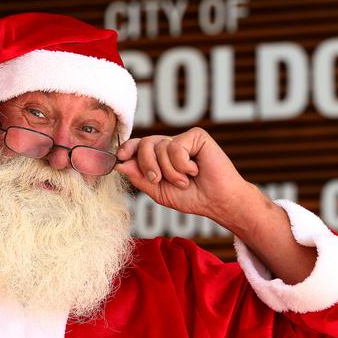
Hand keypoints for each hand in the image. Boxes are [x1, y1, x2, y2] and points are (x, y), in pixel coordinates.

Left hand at [114, 127, 249, 222]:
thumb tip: (119, 164)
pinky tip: (196, 169)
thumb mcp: (159, 192)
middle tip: (158, 179)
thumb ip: (140, 178)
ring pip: (159, 147)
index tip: (121, 156)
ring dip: (170, 171)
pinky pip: (175, 147)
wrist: (217, 201)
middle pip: (145, 143)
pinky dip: (182, 165)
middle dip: (147, 165)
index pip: (139, 145)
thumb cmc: (192, 197)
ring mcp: (184, 139)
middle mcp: (171, 144)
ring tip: (185, 180)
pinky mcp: (197, 136)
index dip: (128, 148)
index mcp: (161, 156)